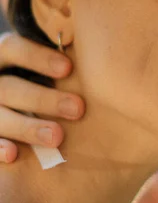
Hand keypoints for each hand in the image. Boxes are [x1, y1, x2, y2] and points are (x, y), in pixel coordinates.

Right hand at [0, 32, 84, 162]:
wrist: (19, 114)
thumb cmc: (46, 85)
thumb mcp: (48, 70)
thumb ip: (64, 62)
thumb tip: (103, 51)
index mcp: (4, 58)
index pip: (12, 48)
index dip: (37, 57)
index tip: (68, 69)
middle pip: (9, 87)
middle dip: (43, 99)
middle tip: (78, 109)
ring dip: (27, 127)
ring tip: (57, 137)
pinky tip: (14, 154)